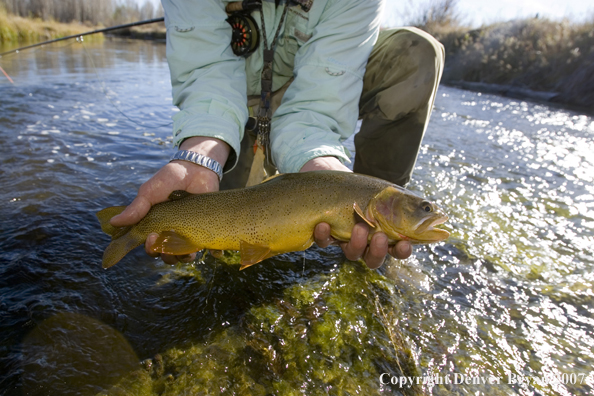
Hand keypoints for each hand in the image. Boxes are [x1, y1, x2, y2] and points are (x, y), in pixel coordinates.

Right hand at [110, 136, 229, 263]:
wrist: (196, 168)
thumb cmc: (169, 179)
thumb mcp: (149, 191)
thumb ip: (136, 208)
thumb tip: (113, 223)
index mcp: (157, 227)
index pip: (151, 247)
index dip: (150, 248)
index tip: (150, 237)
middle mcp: (172, 233)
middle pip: (167, 255)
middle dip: (166, 254)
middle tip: (167, 239)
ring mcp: (190, 232)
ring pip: (186, 255)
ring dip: (185, 257)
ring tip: (188, 250)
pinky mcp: (207, 228)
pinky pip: (210, 246)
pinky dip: (212, 251)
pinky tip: (214, 250)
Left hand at [301, 156, 412, 268]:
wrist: (339, 183)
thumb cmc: (369, 192)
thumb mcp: (388, 195)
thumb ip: (406, 205)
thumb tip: (435, 211)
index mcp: (386, 235)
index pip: (397, 250)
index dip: (402, 251)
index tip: (404, 244)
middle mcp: (367, 244)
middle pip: (374, 259)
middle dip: (378, 250)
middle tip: (380, 235)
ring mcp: (347, 242)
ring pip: (352, 254)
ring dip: (356, 242)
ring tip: (359, 226)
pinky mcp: (327, 236)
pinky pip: (325, 242)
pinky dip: (323, 235)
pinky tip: (324, 223)